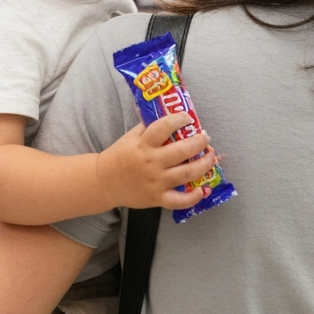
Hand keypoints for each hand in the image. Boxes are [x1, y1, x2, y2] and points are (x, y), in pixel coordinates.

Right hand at [97, 113, 217, 209]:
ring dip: (204, 164)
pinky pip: (179, 201)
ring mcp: (156, 182)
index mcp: (143, 145)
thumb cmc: (120, 157)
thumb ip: (148, 127)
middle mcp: (151, 163)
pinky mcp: (157, 198)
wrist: (103, 182)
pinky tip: (203, 190)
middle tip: (205, 137)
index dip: (179, 119)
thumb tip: (168, 113)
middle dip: (199, 142)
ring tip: (211, 156)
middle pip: (182, 151)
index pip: (164, 127)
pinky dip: (193, 197)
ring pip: (187, 173)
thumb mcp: (131, 137)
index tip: (187, 117)